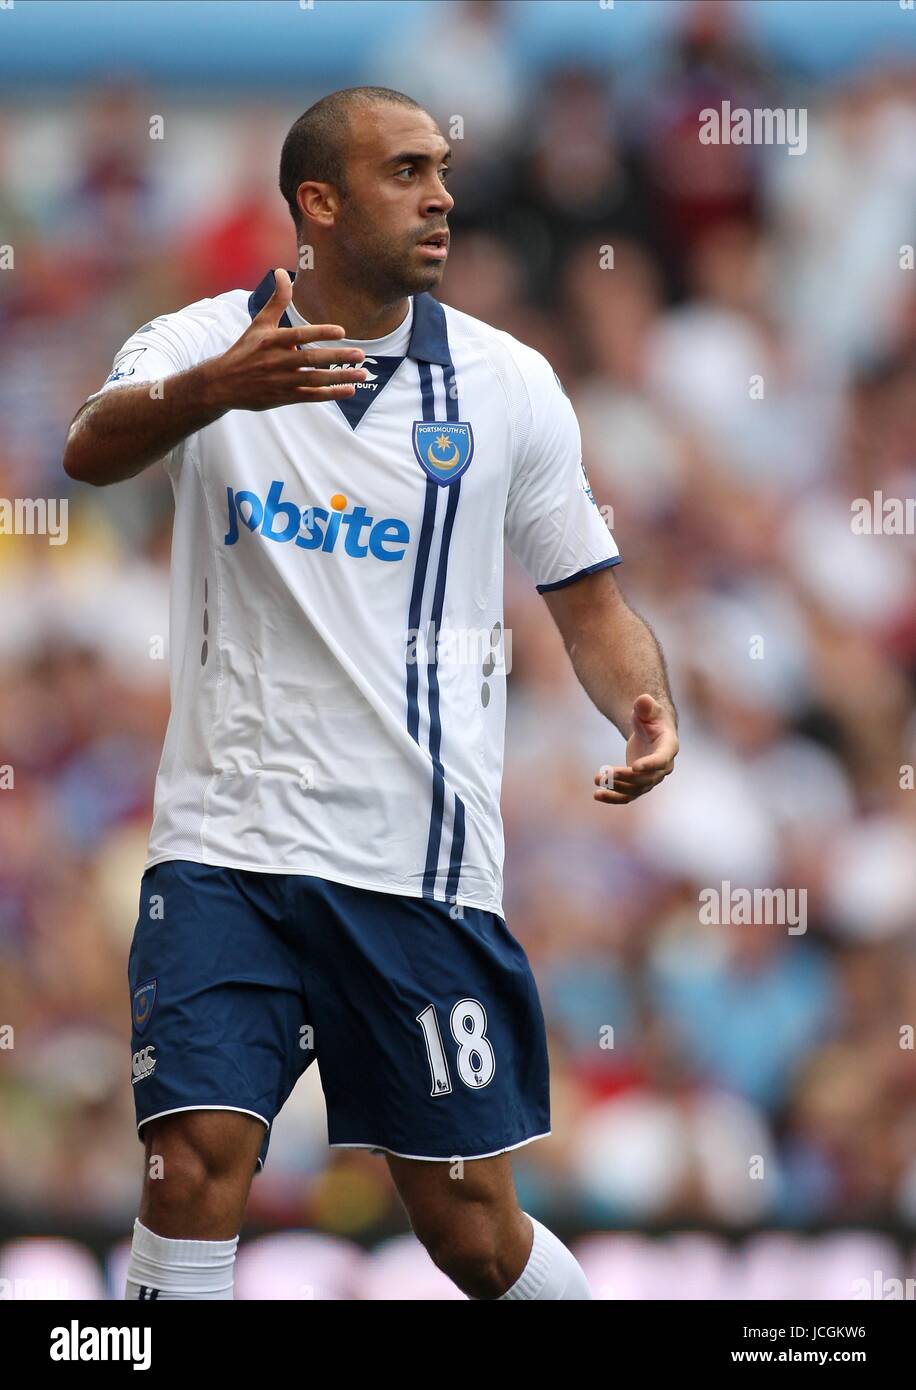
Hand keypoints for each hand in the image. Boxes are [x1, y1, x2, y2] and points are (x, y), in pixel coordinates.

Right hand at [201, 268, 367, 412]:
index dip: (320, 332)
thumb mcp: (259, 323)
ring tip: (362, 373)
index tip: (342, 331)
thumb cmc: (245, 350)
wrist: (223, 384)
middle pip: (311, 359)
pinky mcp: (283, 397)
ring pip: (314, 380)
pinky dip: (330, 394)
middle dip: (337, 357)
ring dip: (340, 377)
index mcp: (270, 340)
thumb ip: (277, 300)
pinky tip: (349, 390)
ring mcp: (280, 381)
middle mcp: (276, 361)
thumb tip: (281, 271)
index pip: (299, 335)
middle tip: (361, 354)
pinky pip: (311, 397)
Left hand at [593, 694, 677, 804]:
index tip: (635, 767)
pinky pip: (627, 796)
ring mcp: (651, 778)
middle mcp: (663, 767)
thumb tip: (643, 700)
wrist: (650, 731)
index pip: (662, 760)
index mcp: (669, 747)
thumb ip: (645, 706)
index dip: (650, 764)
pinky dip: (613, 797)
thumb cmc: (651, 717)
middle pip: (646, 778)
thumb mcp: (648, 709)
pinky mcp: (638, 784)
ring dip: (615, 788)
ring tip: (596, 780)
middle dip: (625, 777)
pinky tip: (596, 795)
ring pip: (635, 790)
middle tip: (604, 773)